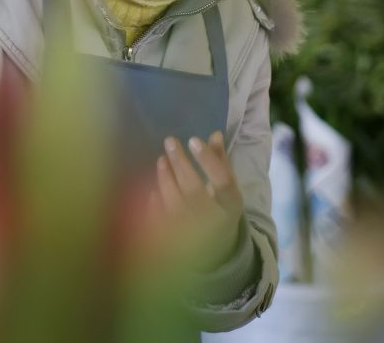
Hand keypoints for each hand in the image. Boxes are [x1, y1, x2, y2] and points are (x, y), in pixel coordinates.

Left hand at [151, 131, 243, 271]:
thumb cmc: (221, 208)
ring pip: (174, 203)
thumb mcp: (227, 187)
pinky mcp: (175, 242)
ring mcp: (193, 234)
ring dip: (165, 178)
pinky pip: (161, 219)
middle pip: (194, 190)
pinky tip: (152, 186)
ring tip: (161, 159)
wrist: (216, 249)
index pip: (222, 181)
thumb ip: (221, 160)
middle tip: (169, 141)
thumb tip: (215, 133)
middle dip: (180, 163)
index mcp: (231, 206)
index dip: (208, 160)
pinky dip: (155, 202)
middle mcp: (213, 221)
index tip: (193, 139)